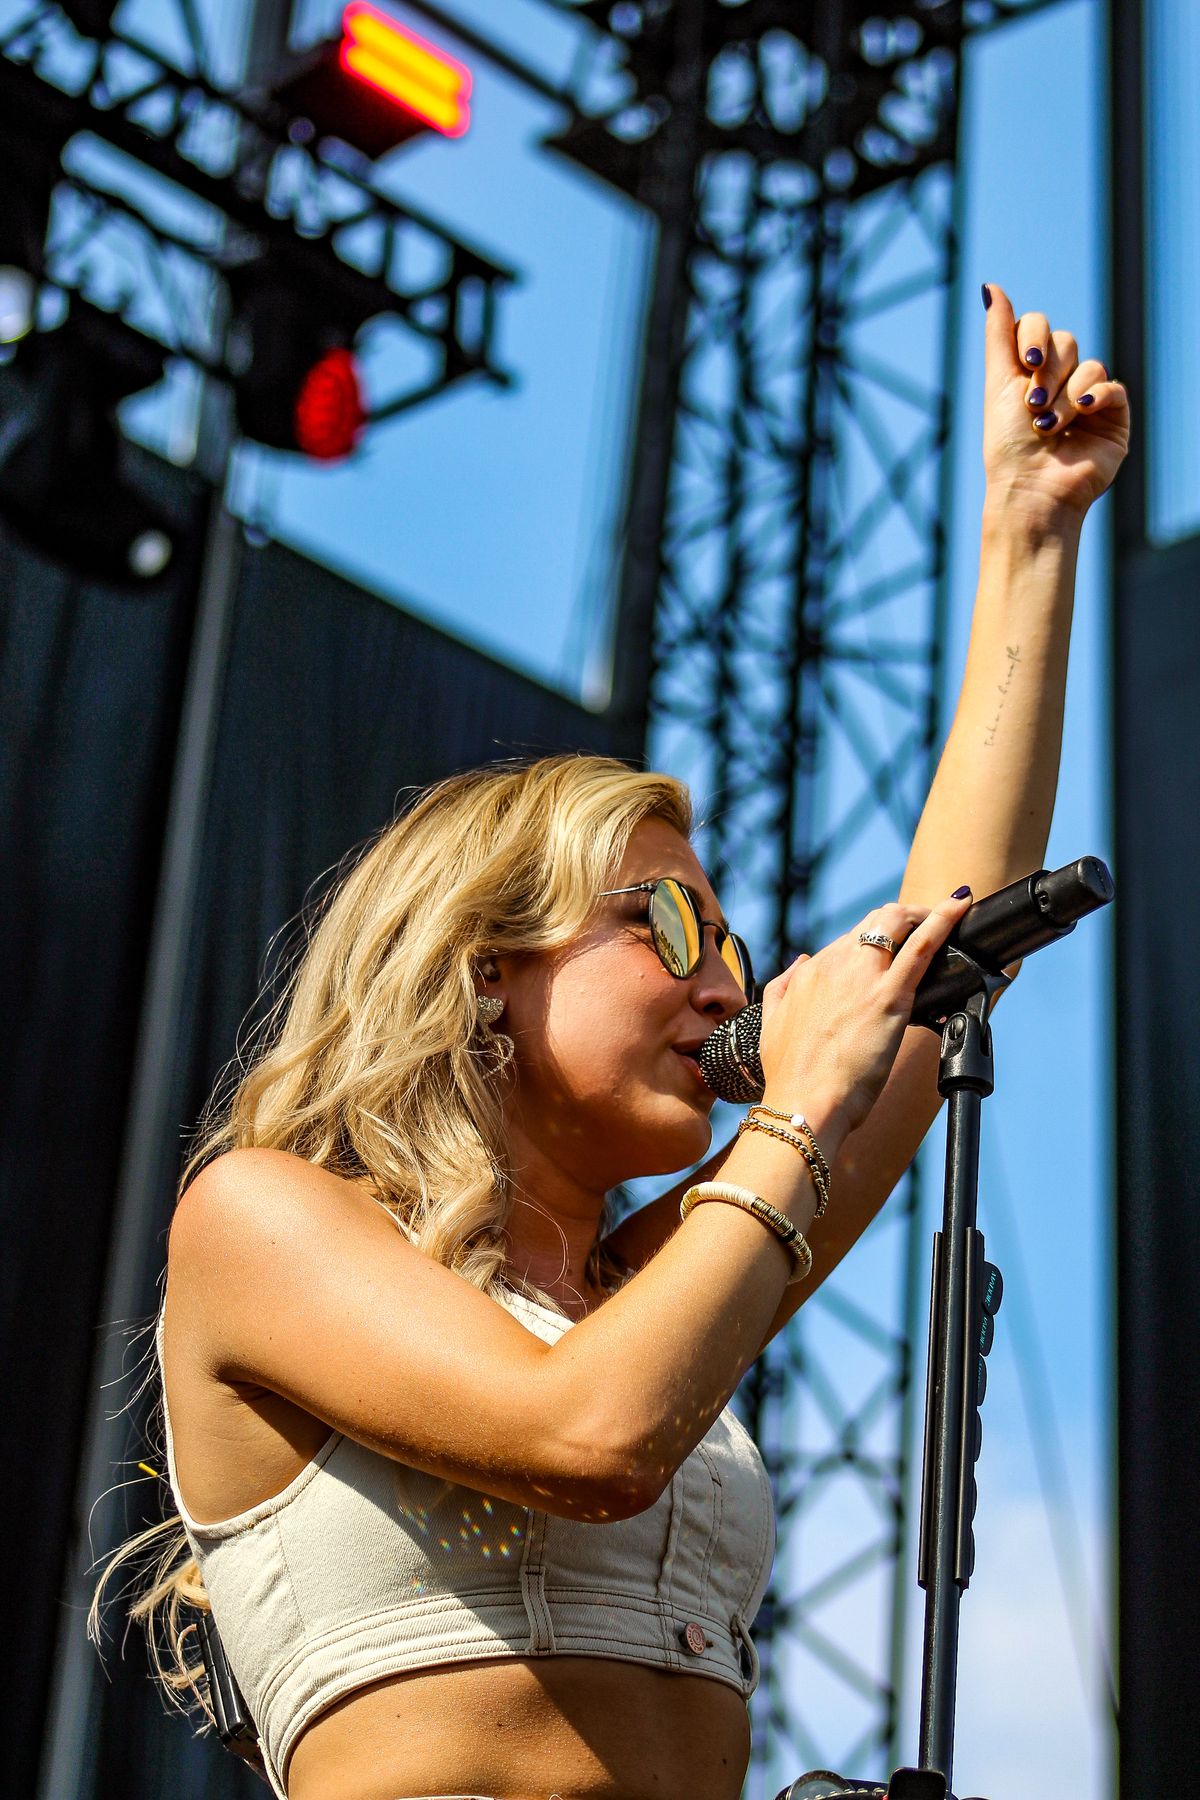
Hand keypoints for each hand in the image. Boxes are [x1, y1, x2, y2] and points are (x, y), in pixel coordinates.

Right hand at [756, 891, 973, 1137]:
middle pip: (874, 922)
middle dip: (902, 918)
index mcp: (808, 974)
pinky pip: (920, 947)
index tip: (892, 951)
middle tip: (924, 928)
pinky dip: (942, 920)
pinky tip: (958, 906)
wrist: (803, 1105)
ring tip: (945, 917)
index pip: (848, 941)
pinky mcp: (888, 997)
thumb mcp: (771, 1023)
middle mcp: (833, 966)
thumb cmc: (792, 1078)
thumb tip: (799, 961)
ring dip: (921, 914)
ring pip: (895, 922)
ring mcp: (861, 978)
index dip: (875, 941)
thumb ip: (781, 987)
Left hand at [979, 282, 1129, 520]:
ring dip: (1065, 395)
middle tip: (1033, 404)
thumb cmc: (1007, 444)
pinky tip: (1081, 413)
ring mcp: (1087, 399)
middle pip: (1065, 342)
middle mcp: (1059, 382)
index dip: (1034, 336)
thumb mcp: (998, 382)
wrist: (1030, 489)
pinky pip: (1112, 387)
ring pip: (1088, 364)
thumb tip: (990, 286)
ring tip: (1049, 426)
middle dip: (1047, 372)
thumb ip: (999, 334)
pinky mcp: (1112, 417)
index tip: (1027, 359)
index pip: (1038, 327)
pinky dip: (1095, 396)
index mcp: (1028, 373)